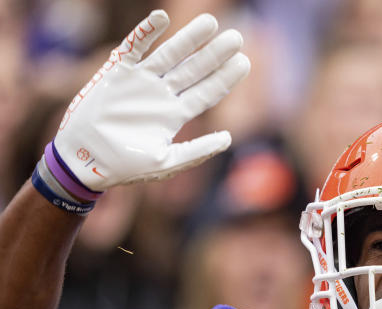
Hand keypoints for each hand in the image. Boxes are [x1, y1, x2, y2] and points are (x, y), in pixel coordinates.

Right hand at [54, 10, 249, 190]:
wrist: (86, 161)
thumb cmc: (126, 166)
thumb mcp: (167, 162)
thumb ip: (197, 151)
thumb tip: (228, 139)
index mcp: (175, 115)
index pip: (207, 92)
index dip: (225, 78)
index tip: (244, 62)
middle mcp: (162, 95)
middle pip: (194, 70)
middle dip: (214, 54)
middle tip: (237, 37)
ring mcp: (141, 82)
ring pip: (170, 54)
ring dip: (189, 38)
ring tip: (210, 22)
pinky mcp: (117, 73)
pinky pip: (133, 47)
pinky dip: (146, 32)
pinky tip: (161, 18)